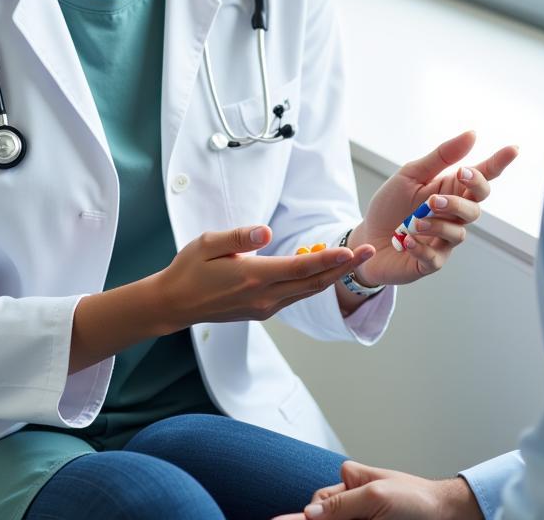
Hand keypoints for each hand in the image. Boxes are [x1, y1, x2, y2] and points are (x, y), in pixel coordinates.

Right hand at [156, 225, 374, 329]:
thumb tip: (265, 233)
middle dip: (344, 268)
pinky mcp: (263, 310)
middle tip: (369, 252)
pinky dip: (314, 283)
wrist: (175, 304)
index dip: (329, 260)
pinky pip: (296, 296)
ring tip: (355, 260)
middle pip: (313, 283)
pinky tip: (323, 269)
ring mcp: (265, 307)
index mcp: (253, 278)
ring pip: (308, 292)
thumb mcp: (208, 244)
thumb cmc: (190, 269)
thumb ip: (239, 237)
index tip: (351, 251)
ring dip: (333, 276)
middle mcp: (264, 297)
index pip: (300, 269)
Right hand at [272, 460, 482, 519]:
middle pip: (323, 516)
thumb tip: (309, 513)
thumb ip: (343, 503)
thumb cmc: (417, 499)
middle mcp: (352, 502)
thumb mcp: (378, 496)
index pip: (318, 503)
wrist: (448, 516)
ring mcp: (362, 517)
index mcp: (350, 483)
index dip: (303, 516)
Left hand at [351, 132, 517, 287]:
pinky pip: (436, 257)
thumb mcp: (411, 175)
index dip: (498, 163)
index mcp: (450, 190)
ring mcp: (444, 240)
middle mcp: (453, 216)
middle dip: (459, 203)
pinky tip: (406, 240)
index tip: (512, 149)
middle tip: (435, 199)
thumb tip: (473, 134)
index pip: (481, 177)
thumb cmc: (391, 205)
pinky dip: (420, 247)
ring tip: (414, 221)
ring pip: (458, 233)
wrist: (366, 237)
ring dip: (437, 224)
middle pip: (475, 208)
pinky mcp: (431, 261)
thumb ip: (441, 157)